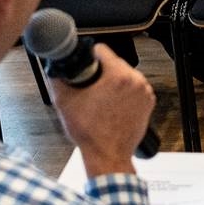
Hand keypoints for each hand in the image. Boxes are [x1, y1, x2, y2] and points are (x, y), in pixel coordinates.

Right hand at [48, 44, 155, 178]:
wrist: (107, 154)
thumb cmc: (90, 133)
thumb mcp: (63, 101)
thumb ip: (57, 78)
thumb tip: (55, 67)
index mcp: (118, 76)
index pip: (102, 49)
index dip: (88, 56)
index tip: (84, 64)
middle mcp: (136, 81)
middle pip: (114, 62)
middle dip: (101, 71)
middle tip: (89, 86)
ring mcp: (145, 92)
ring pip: (125, 75)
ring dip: (113, 82)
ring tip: (100, 98)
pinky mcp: (148, 102)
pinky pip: (134, 89)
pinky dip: (123, 93)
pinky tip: (111, 105)